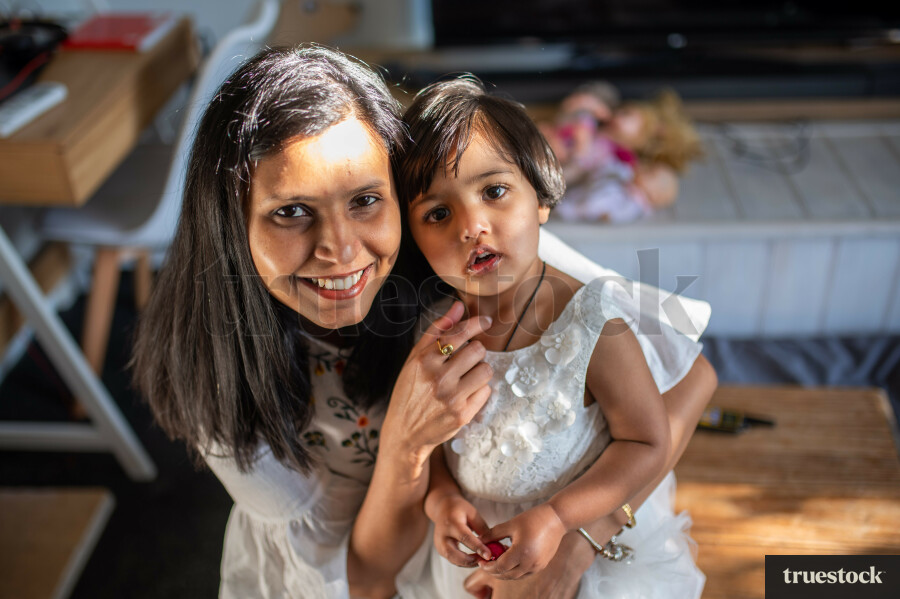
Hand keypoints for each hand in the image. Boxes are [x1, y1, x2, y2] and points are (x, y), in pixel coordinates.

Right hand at [379, 302, 493, 475]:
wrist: (404, 433)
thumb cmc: (409, 391)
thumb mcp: (415, 359)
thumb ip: (437, 331)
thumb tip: (458, 306)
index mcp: (423, 361)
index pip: (458, 334)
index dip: (476, 324)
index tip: (486, 321)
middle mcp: (437, 378)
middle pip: (478, 350)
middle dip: (475, 353)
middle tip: (465, 361)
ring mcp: (451, 398)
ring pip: (486, 370)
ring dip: (479, 371)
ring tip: (465, 378)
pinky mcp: (462, 415)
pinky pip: (486, 391)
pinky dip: (479, 390)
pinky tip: (465, 394)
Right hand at [426, 490, 491, 565]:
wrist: (442, 508)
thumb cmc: (460, 509)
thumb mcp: (473, 513)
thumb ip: (482, 528)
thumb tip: (493, 544)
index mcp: (452, 523)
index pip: (465, 537)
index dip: (477, 548)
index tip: (489, 555)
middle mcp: (442, 535)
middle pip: (454, 554)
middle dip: (471, 561)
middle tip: (485, 561)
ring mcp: (439, 544)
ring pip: (453, 560)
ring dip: (469, 563)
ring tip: (482, 560)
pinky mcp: (440, 551)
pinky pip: (454, 560)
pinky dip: (465, 563)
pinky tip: (475, 559)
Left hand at [477, 504, 567, 580]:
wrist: (557, 519)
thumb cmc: (534, 519)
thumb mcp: (511, 524)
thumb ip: (493, 534)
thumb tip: (479, 540)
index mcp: (522, 552)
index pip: (500, 567)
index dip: (488, 566)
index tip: (480, 562)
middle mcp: (530, 563)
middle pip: (507, 575)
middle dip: (493, 572)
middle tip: (484, 564)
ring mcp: (537, 566)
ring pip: (515, 576)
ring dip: (503, 573)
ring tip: (495, 563)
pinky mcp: (541, 566)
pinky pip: (524, 574)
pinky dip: (514, 571)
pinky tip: (508, 562)